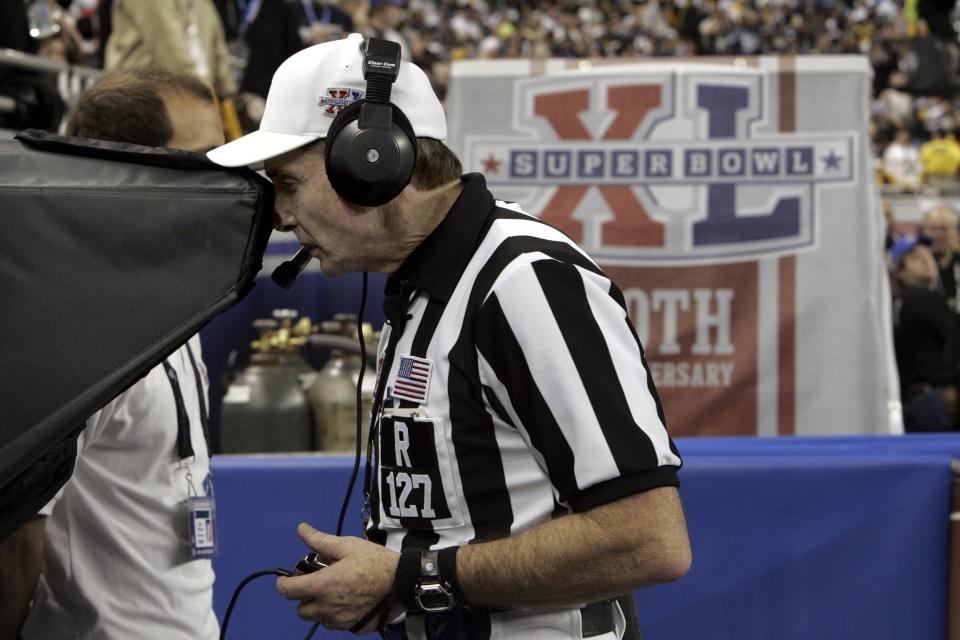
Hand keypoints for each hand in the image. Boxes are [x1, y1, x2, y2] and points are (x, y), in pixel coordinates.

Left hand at [276, 523, 400, 631]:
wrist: (402, 581)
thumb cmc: (375, 561)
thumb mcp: (347, 546)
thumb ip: (320, 541)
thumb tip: (302, 529)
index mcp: (322, 586)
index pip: (288, 591)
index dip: (284, 582)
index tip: (290, 577)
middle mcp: (327, 607)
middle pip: (301, 609)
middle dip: (304, 596)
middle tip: (318, 582)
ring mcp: (340, 621)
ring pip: (318, 618)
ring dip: (319, 607)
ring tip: (335, 592)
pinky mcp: (352, 628)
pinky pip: (336, 624)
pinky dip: (336, 615)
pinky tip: (348, 601)